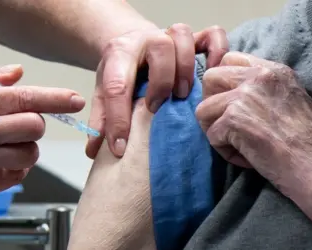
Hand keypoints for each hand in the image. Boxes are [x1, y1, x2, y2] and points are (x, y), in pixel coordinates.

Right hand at [0, 64, 84, 206]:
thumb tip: (17, 72)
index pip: (25, 98)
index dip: (56, 98)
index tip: (74, 99)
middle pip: (35, 127)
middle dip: (33, 126)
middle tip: (18, 126)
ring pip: (31, 153)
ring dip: (25, 149)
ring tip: (4, 147)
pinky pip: (20, 175)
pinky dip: (15, 169)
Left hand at [86, 24, 228, 157]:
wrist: (134, 44)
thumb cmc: (122, 71)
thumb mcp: (105, 92)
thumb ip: (101, 119)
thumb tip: (94, 151)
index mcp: (120, 53)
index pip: (117, 86)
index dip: (118, 120)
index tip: (120, 148)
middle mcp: (146, 40)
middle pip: (159, 48)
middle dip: (161, 82)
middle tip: (158, 109)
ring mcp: (172, 36)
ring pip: (184, 37)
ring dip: (186, 68)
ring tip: (184, 95)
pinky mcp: (194, 38)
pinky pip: (213, 35)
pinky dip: (218, 51)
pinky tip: (213, 73)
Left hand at [195, 52, 311, 194]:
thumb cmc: (308, 143)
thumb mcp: (291, 100)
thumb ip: (263, 90)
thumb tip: (232, 94)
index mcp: (273, 70)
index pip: (230, 59)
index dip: (223, 83)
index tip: (231, 105)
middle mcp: (258, 77)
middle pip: (210, 78)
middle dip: (211, 103)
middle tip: (227, 125)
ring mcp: (244, 96)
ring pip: (203, 109)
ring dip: (215, 130)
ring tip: (239, 145)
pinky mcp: (234, 119)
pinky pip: (211, 135)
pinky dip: (225, 151)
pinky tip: (247, 157)